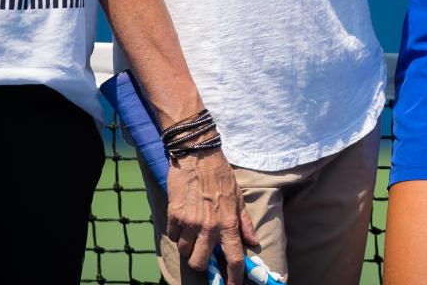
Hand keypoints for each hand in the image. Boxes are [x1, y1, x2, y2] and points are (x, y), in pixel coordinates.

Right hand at [164, 148, 257, 281]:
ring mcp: (190, 222)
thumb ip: (244, 223)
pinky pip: (172, 236)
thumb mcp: (238, 197)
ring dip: (187, 245)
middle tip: (201, 251)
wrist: (197, 154)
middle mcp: (209, 227)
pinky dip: (176, 232)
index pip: (233, 259)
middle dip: (200, 262)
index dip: (233, 279)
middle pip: (199, 263)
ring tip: (192, 229)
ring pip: (184, 250)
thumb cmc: (220, 175)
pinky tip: (182, 218)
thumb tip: (253, 243)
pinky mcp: (174, 215)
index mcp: (228, 223)